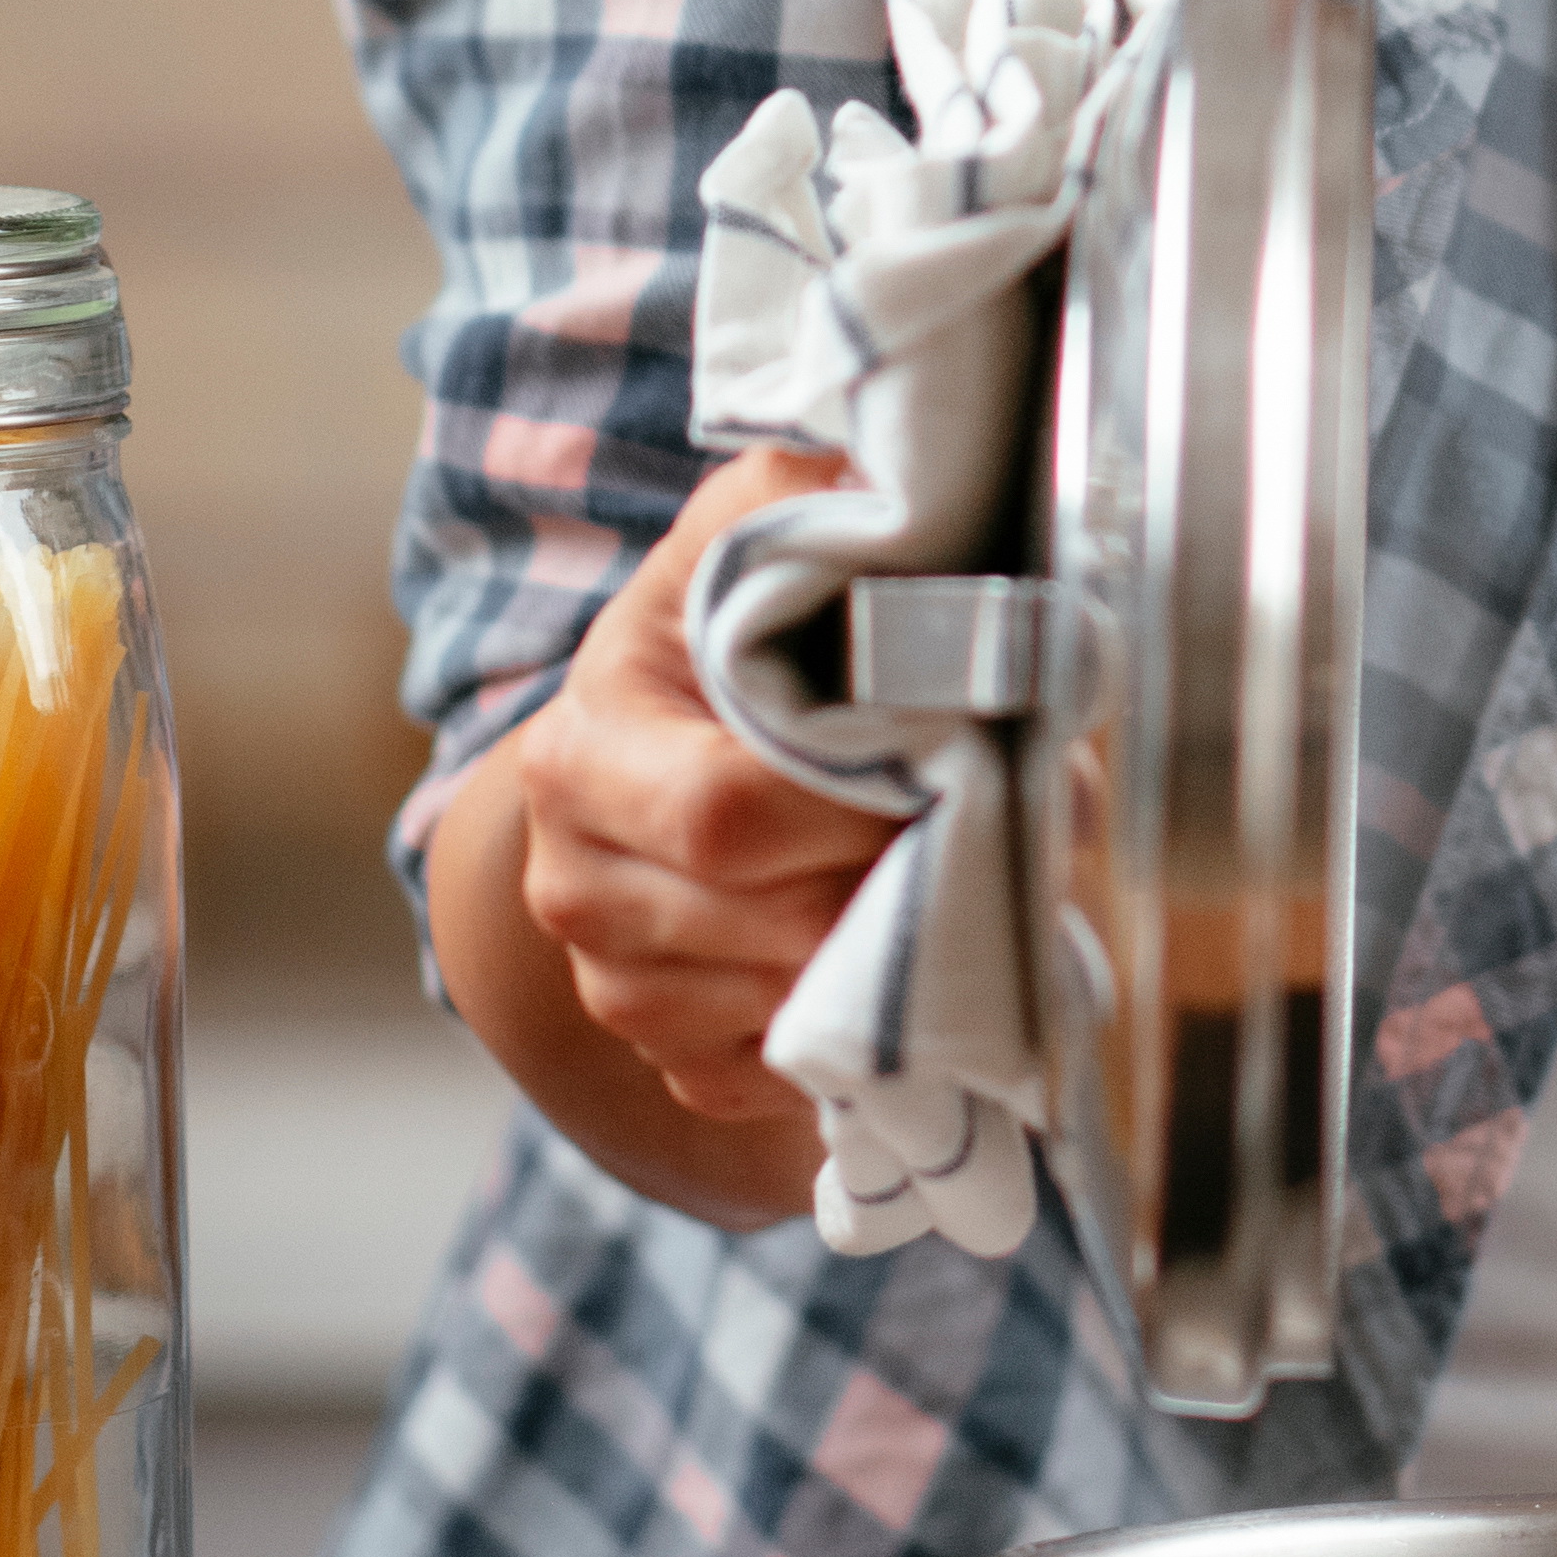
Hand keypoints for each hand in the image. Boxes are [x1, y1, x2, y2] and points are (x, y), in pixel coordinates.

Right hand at [460, 444, 898, 1134]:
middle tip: (981, 817)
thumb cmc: (735, 625)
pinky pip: (799, 1076)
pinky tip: (890, 940)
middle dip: (902, 876)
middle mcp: (574, 885)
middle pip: (779, 923)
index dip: (858, 800)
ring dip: (904, 953)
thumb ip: (820, 489)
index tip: (947, 753)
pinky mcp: (680, 1060)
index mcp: (585, 753)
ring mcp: (617, 987)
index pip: (727, 813)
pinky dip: (871, 1025)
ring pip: (800, 1009)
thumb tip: (906, 480)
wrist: (661, 745)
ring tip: (951, 867)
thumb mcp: (758, 525)